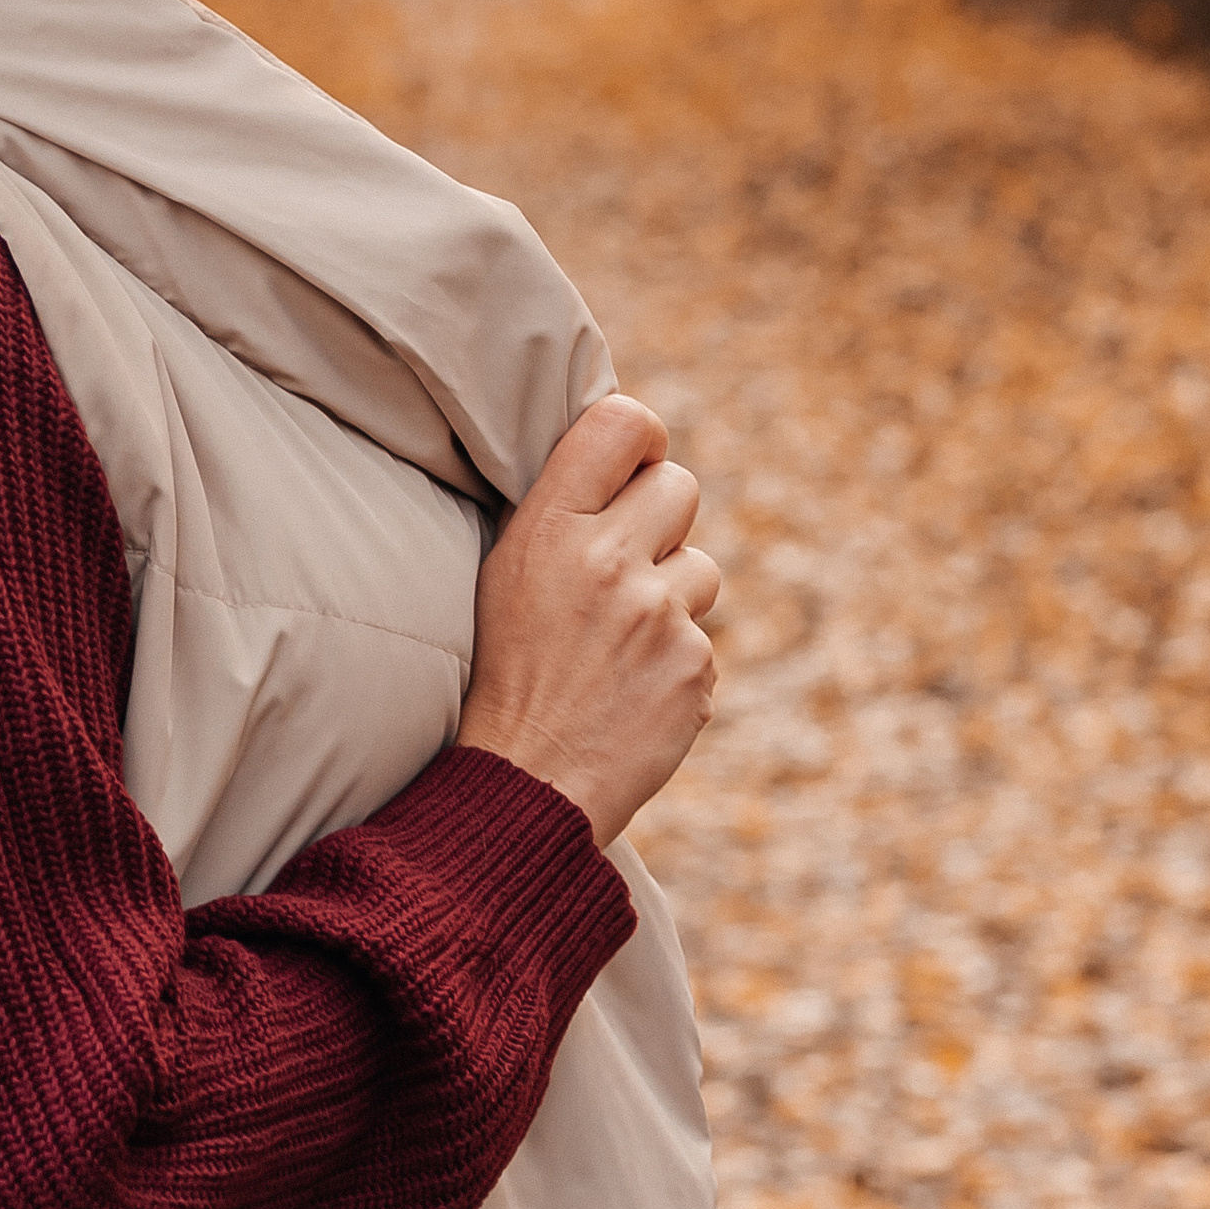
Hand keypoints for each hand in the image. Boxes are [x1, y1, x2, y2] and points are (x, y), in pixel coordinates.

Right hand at [454, 395, 720, 850]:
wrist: (526, 784)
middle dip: (662, 518)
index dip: (640, 436)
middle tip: (626, 559)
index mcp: (550, 527)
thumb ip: (562, 511)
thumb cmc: (508, 670)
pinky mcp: (695, 666)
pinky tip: (634, 687)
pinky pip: (703, 636)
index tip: (633, 463)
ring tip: (620, 641)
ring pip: (701, 567)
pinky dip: (677, 659)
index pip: (624, 424)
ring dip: (672, 594)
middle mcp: (609, 561)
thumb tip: (621, 456)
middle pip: (681, 485)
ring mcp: (660, 615)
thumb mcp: (506, 571)